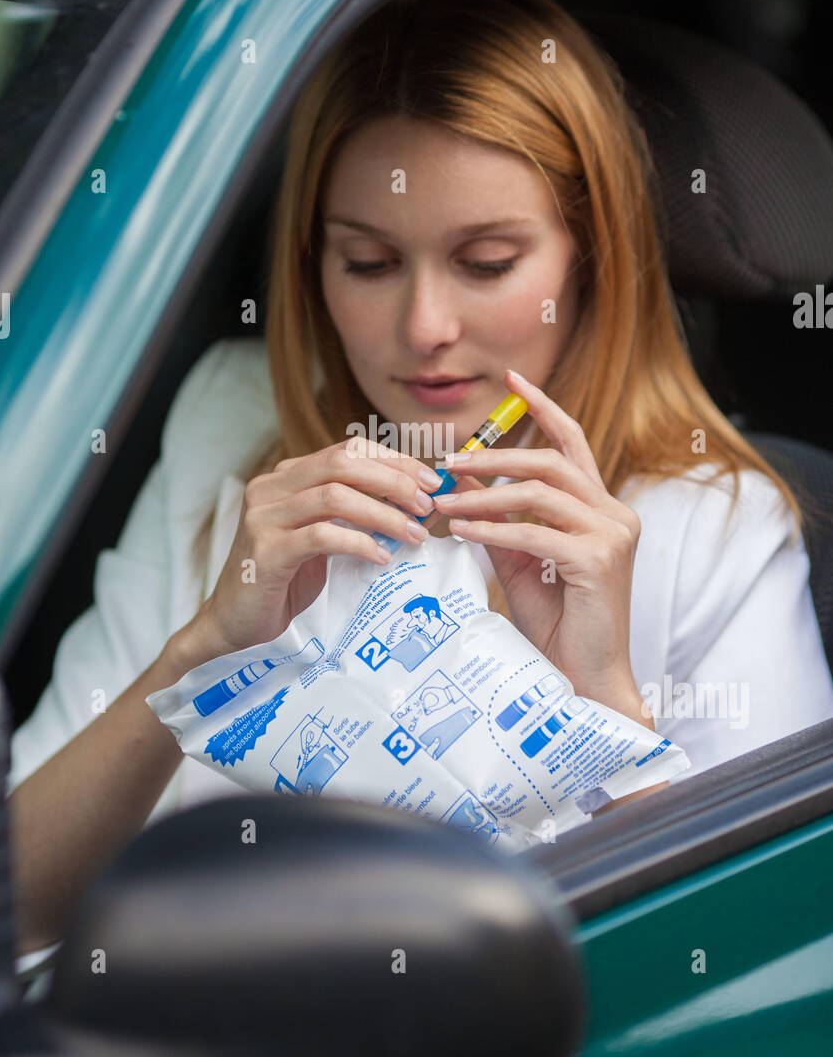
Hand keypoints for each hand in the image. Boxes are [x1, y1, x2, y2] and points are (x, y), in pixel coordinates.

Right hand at [181, 438, 441, 660]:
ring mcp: (263, 518)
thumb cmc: (285, 579)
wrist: (236, 622)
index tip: (430, 481)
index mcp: (286, 476)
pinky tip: (381, 557)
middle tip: (427, 505)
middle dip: (393, 481)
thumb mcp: (320, 535)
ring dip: (384, 514)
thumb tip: (412, 501)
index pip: (347, 451)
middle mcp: (270, 488)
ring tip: (414, 535)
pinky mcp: (265, 552)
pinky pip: (321, 536)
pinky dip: (358, 543)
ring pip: (334, 497)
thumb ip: (352, 512)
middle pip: (342, 464)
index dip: (393, 461)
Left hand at [432, 367, 647, 718]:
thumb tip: (461, 478)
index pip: (572, 443)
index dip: (543, 407)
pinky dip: (493, 529)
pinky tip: (461, 532)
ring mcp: (612, 536)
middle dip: (495, 456)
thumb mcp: (518, 558)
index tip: (512, 378)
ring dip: (485, 496)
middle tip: (447, 461)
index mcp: (601, 508)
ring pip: (541, 493)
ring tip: (442, 504)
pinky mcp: (599, 562)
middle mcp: (615, 514)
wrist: (584, 678)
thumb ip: (497, 517)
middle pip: (551, 462)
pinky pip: (535, 533)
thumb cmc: (555, 621)